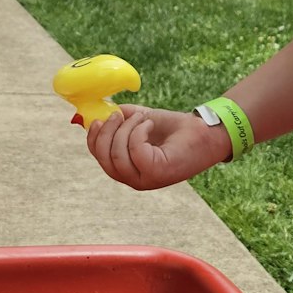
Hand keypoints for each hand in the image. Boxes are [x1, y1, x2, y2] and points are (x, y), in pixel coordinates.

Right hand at [86, 104, 228, 190]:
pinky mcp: (157, 173)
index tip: (99, 118)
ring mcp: (145, 179)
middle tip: (121, 113)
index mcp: (127, 168)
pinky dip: (139, 131)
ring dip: (127, 128)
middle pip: (104, 157)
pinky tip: (150, 124)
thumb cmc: (173, 128)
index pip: (98, 157)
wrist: (204, 132)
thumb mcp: (139, 119)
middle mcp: (133, 178)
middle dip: (108, 131)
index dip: (94, 137)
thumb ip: (117, 119)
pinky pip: (135, 151)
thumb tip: (88, 114)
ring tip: (144, 118)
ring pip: (117, 154)